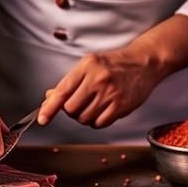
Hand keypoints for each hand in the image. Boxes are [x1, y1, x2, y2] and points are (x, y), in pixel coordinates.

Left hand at [37, 14, 187, 128]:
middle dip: (71, 110)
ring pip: (83, 118)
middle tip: (81, 102)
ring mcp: (111, 93)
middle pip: (71, 109)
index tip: (42, 119)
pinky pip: (99, 123)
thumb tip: (49, 99)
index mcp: (87, 66)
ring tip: (95, 104)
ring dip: (84, 116)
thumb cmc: (114, 64)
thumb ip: (69, 83)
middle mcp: (98, 78)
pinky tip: (103, 110)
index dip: (49, 108)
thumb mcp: (89, 66)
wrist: (144, 63)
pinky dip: (97, 121)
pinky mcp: (122, 106)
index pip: (62, 91)